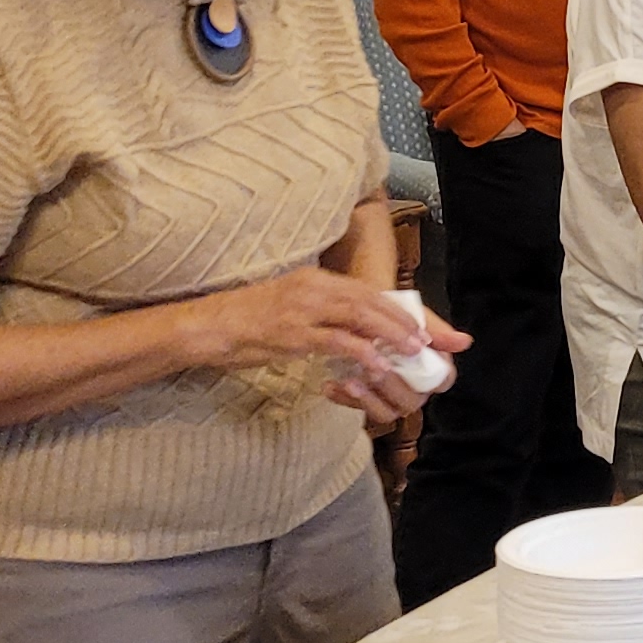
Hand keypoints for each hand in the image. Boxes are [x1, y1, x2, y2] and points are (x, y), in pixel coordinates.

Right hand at [187, 266, 436, 381]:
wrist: (208, 326)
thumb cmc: (248, 321)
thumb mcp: (291, 307)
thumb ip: (324, 313)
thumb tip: (357, 330)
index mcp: (316, 278)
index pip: (369, 290)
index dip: (402, 308)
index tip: (429, 325)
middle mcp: (313, 287)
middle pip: (372, 299)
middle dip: (408, 320)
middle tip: (434, 340)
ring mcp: (302, 309)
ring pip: (359, 315)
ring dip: (391, 333)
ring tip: (414, 350)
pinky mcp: (291, 333)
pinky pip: (334, 341)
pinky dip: (360, 351)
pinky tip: (377, 364)